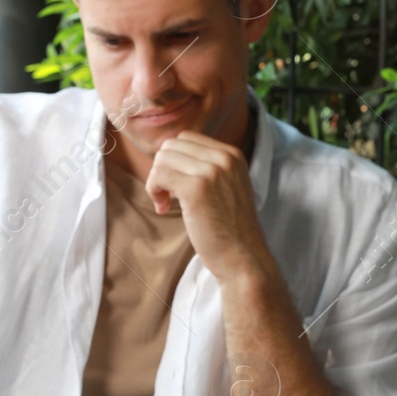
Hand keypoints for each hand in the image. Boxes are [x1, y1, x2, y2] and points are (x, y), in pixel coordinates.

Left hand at [145, 132, 273, 282]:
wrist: (243, 256)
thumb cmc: (230, 228)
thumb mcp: (227, 186)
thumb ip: (207, 167)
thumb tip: (167, 155)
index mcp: (232, 154)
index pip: (186, 138)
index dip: (174, 160)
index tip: (176, 185)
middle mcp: (224, 158)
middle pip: (172, 145)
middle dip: (163, 168)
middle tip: (167, 195)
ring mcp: (211, 172)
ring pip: (162, 158)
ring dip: (156, 180)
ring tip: (165, 202)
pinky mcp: (196, 188)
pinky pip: (159, 176)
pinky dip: (154, 191)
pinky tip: (163, 208)